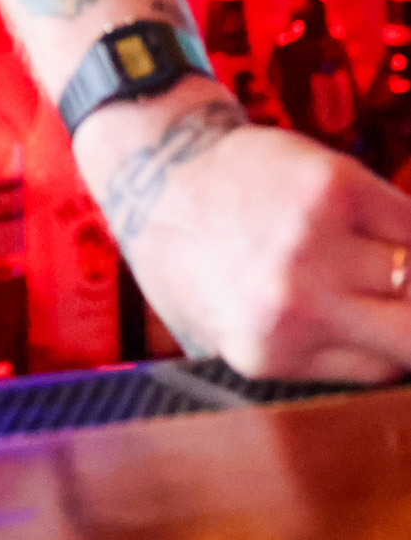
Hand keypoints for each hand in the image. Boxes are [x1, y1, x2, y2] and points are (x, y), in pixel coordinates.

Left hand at [78, 87, 410, 383]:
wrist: (155, 168)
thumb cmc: (191, 255)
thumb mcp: (225, 334)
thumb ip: (298, 355)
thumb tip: (380, 365)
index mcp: (269, 352)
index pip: (386, 371)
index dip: (396, 349)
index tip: (391, 330)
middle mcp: (296, 304)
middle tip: (399, 307)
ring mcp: (316, 242)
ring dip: (408, 272)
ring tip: (382, 265)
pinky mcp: (335, 184)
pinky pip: (408, 219)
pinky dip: (404, 227)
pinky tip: (382, 226)